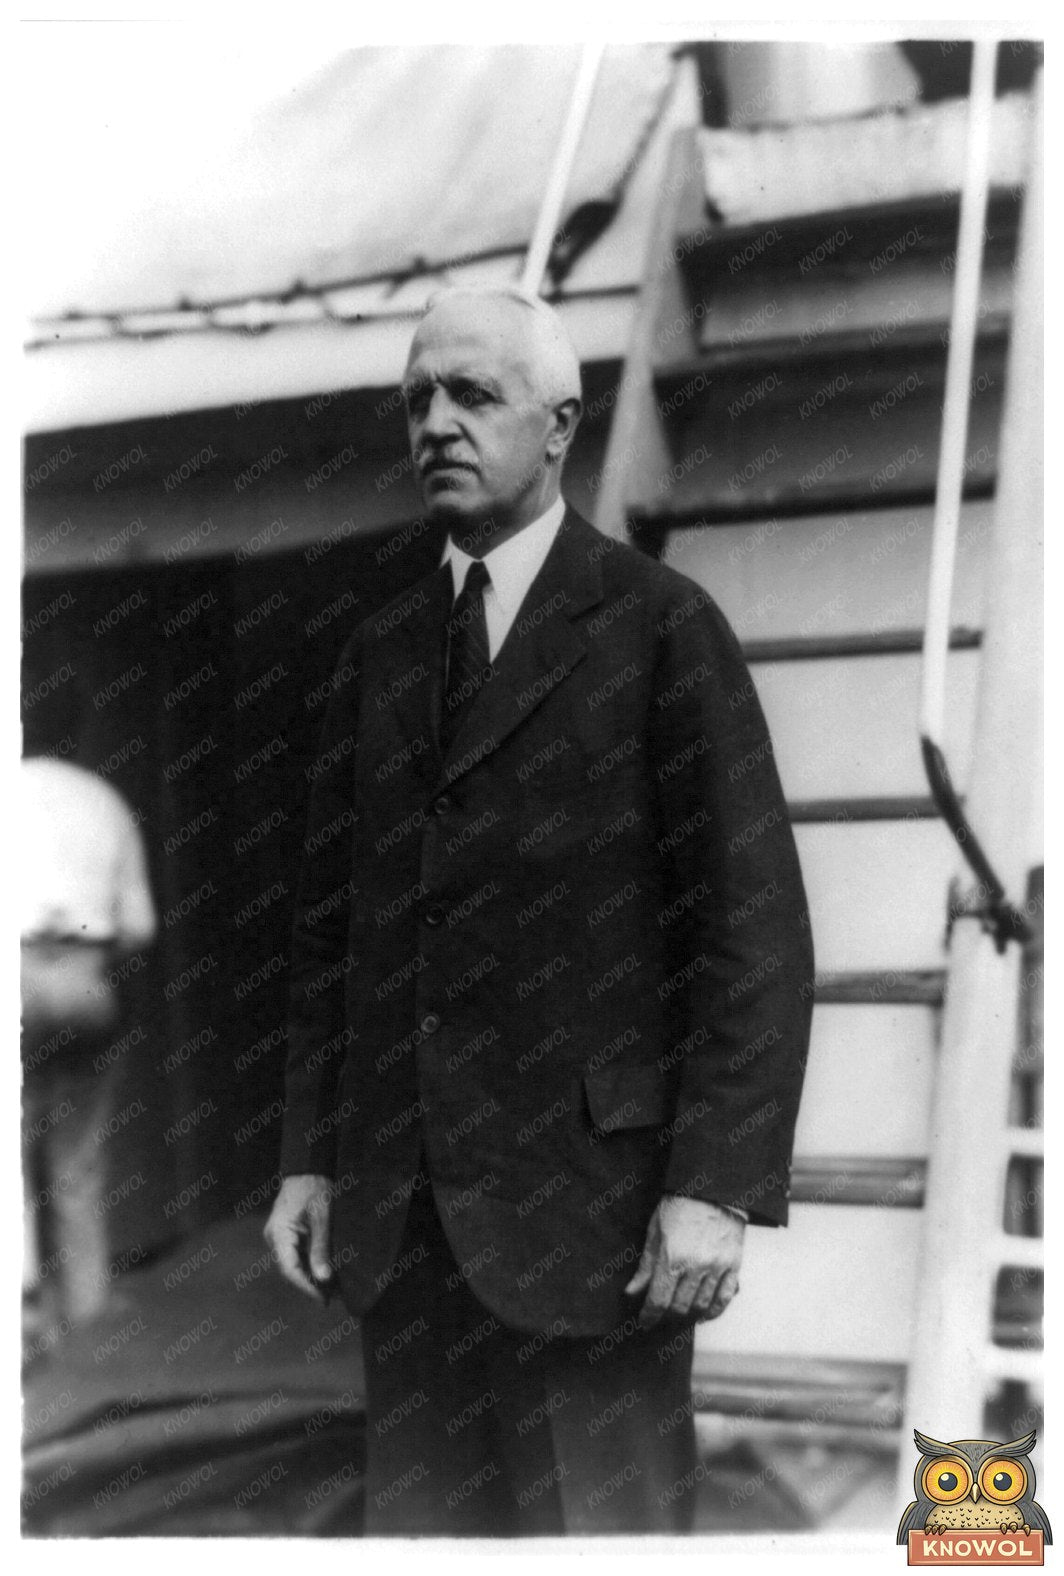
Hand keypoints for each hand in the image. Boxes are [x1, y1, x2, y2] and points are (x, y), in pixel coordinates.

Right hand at [264, 1173, 333, 1301]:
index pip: (290, 1269)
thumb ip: (322, 1248)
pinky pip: (296, 1255)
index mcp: (279, 1234)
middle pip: (291, 1269)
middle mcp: (274, 1238)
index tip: (323, 1300)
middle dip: (311, 1284)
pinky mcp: (285, 1235)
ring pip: (293, 1264)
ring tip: (333, 1289)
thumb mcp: (323, 1218)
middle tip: (333, 1298)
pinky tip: (325, 1273)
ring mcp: (278, 1236)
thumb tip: (324, 1279)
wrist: (308, 1168)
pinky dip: (310, 1264)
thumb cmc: (316, 1189)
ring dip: (311, 1276)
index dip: (306, 1287)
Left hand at [624, 1196, 743, 1328]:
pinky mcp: (733, 1265)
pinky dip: (714, 1311)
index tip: (644, 1322)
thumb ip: (645, 1266)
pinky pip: (725, 1298)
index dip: (649, 1316)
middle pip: (680, 1307)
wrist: (712, 1188)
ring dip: (688, 1315)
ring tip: (679, 1315)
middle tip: (660, 1316)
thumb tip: (631, 1291)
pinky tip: (704, 1314)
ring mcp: (717, 1267)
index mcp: (672, 1257)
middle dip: (667, 1316)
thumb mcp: (655, 1231)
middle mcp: (696, 1266)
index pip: (658, 1300)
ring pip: (702, 1306)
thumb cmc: (679, 1206)